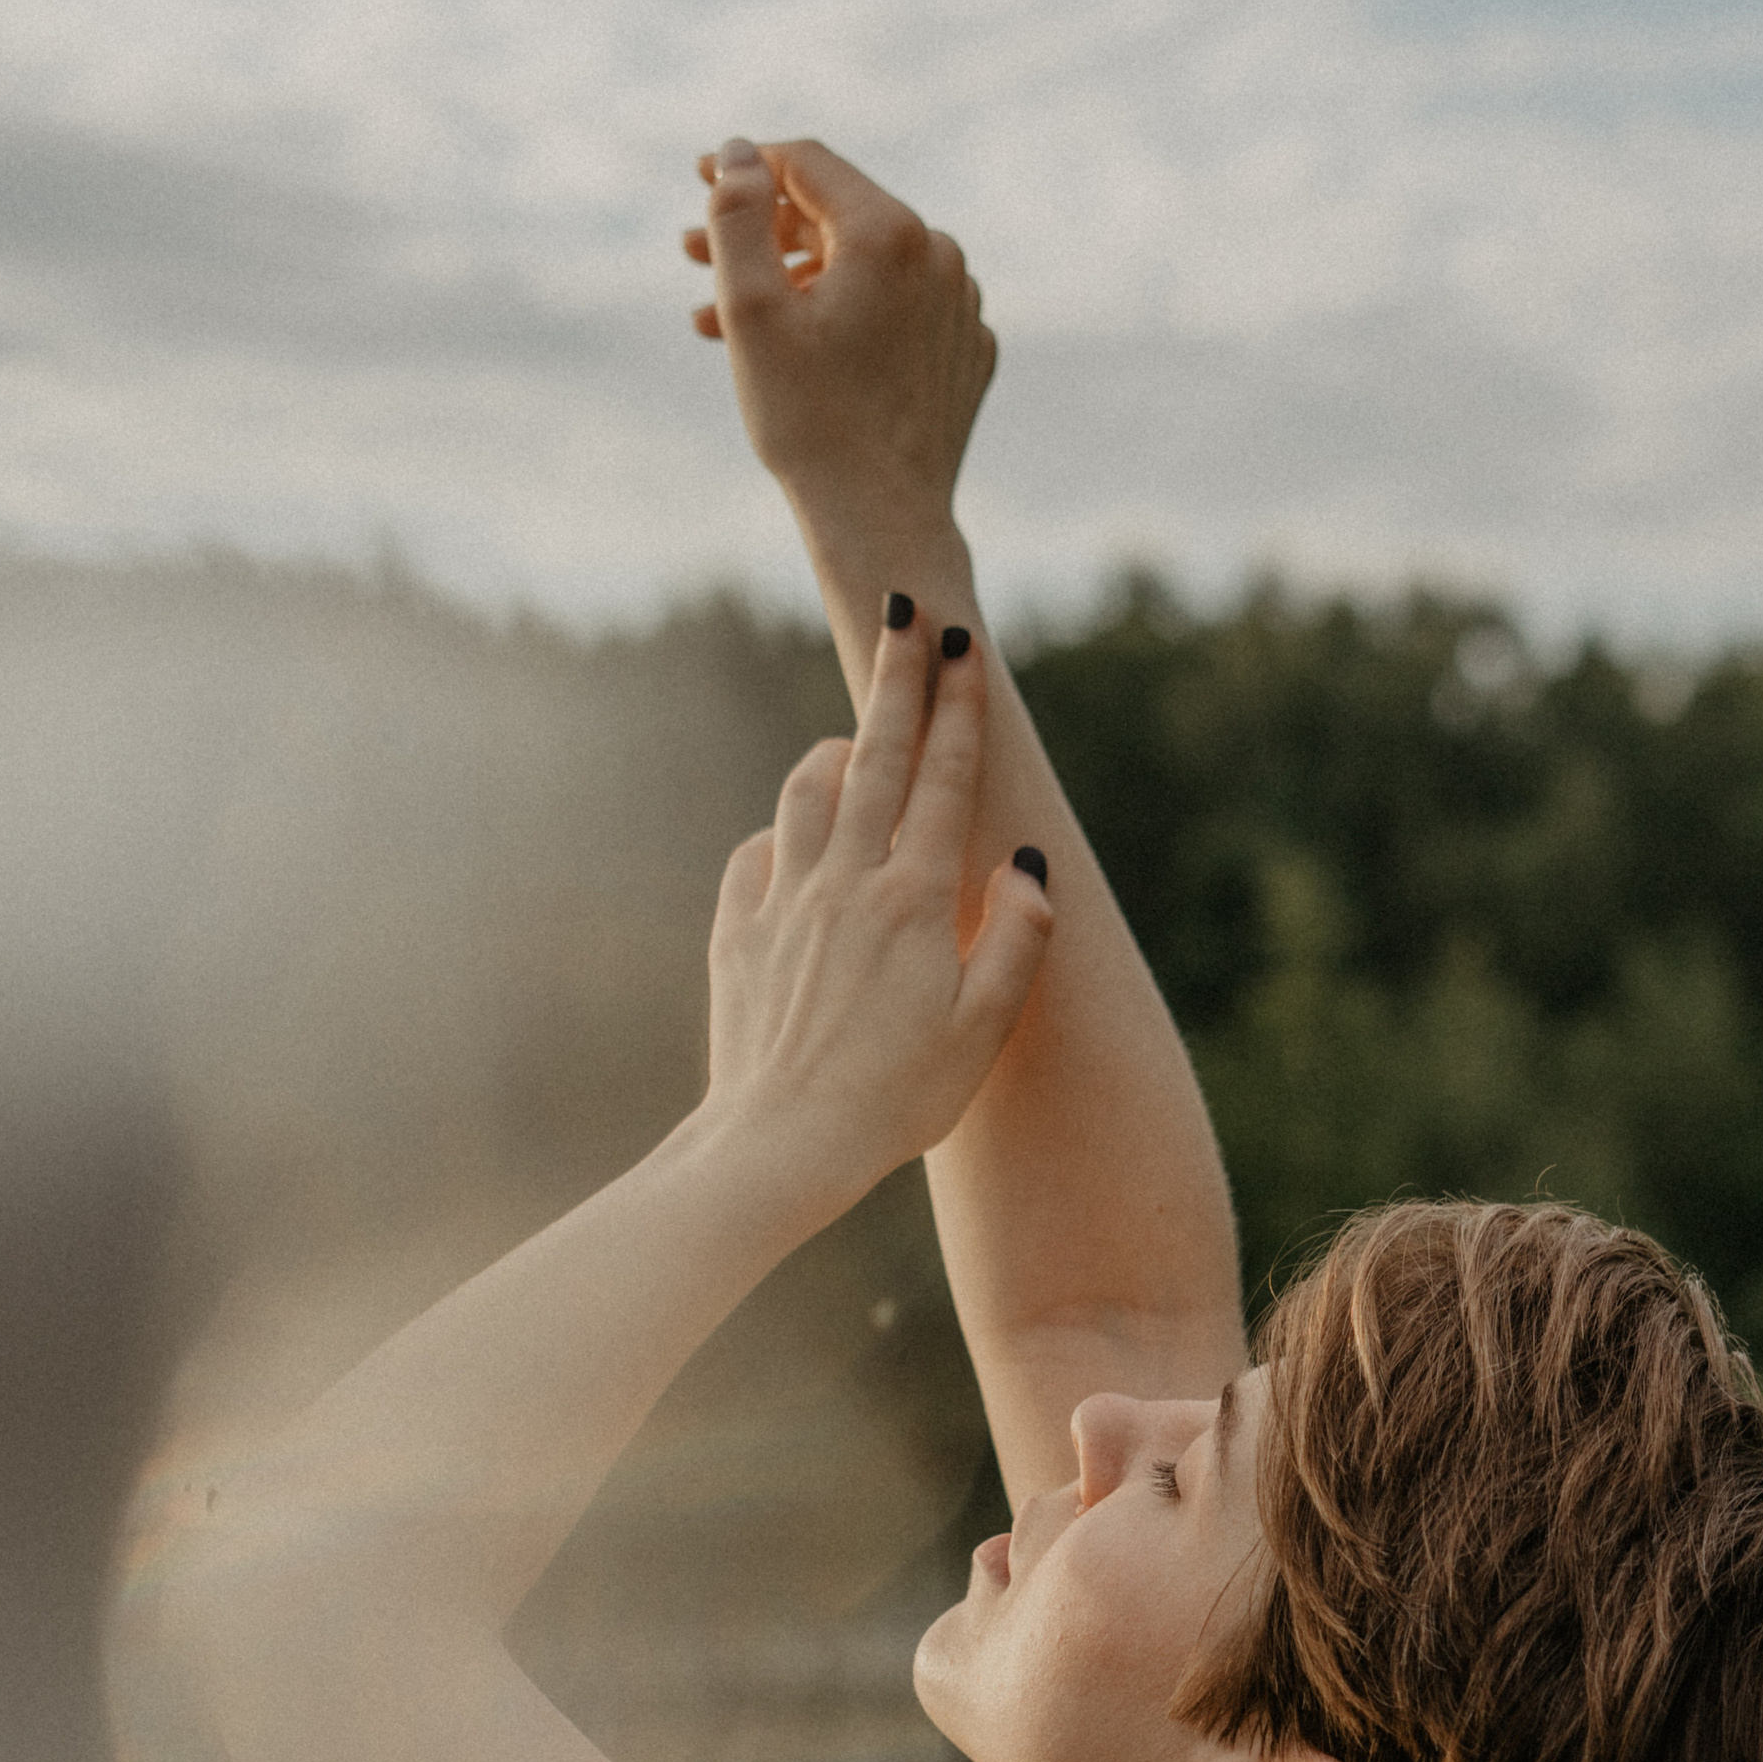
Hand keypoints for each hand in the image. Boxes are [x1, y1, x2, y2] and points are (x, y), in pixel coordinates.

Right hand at [684, 136, 994, 529]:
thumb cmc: (810, 422)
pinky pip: (899, 313)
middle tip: (694, 254)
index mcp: (891, 233)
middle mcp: (941, 257)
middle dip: (764, 232)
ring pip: (866, 268)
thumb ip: (738, 216)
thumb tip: (741, 154)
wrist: (883, 522)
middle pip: (838, 215)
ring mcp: (962, 308)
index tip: (701, 178)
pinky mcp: (966, 353)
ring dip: (796, 280)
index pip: (809, 165)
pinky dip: (849, 318)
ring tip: (728, 317)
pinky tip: (800, 352)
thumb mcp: (752, 310)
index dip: (748, 165)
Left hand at [702, 607, 1049, 1214]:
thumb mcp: (981, 1033)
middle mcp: (845, 883)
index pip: (946, 780)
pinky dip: (781, 832)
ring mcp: (784, 902)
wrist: (778, 1147)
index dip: (960, 708)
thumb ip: (1014, 943)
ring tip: (853, 736)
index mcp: (913, 901)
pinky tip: (795, 841)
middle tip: (910, 614)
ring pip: (806, 791)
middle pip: (875, 756)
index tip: (965, 646)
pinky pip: (758, 853)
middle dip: (897, 680)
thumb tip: (1025, 868)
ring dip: (834, 751)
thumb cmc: (894, 1102)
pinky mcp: (737, 933)